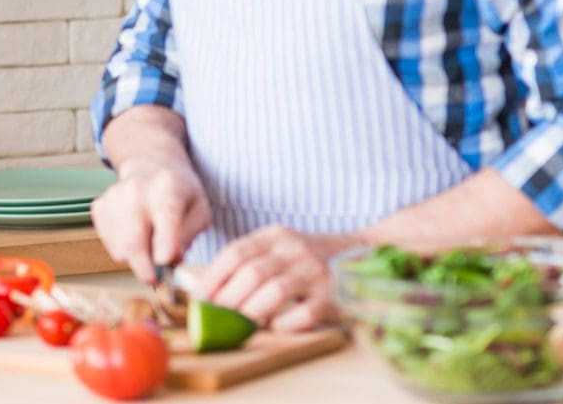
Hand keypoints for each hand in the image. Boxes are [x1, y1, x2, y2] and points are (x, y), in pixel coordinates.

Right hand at [90, 161, 210, 285]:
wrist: (149, 166)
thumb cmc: (179, 193)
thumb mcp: (200, 210)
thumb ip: (189, 235)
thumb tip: (171, 260)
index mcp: (168, 186)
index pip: (166, 213)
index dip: (165, 240)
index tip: (165, 261)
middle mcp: (137, 189)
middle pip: (134, 238)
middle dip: (144, 267)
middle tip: (155, 280)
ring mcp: (114, 197)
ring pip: (120, 247)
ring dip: (137, 258)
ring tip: (151, 245)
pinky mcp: (99, 207)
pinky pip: (109, 244)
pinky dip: (123, 249)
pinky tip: (135, 235)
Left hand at [195, 225, 360, 331]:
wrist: (363, 254)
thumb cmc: (307, 259)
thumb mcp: (278, 248)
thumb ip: (249, 261)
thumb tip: (206, 288)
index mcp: (276, 236)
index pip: (236, 252)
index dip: (214, 276)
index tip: (199, 296)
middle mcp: (295, 249)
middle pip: (252, 273)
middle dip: (229, 298)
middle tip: (217, 316)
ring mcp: (316, 272)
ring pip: (275, 291)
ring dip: (252, 311)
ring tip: (241, 323)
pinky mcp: (333, 296)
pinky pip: (304, 313)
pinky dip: (284, 323)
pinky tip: (275, 326)